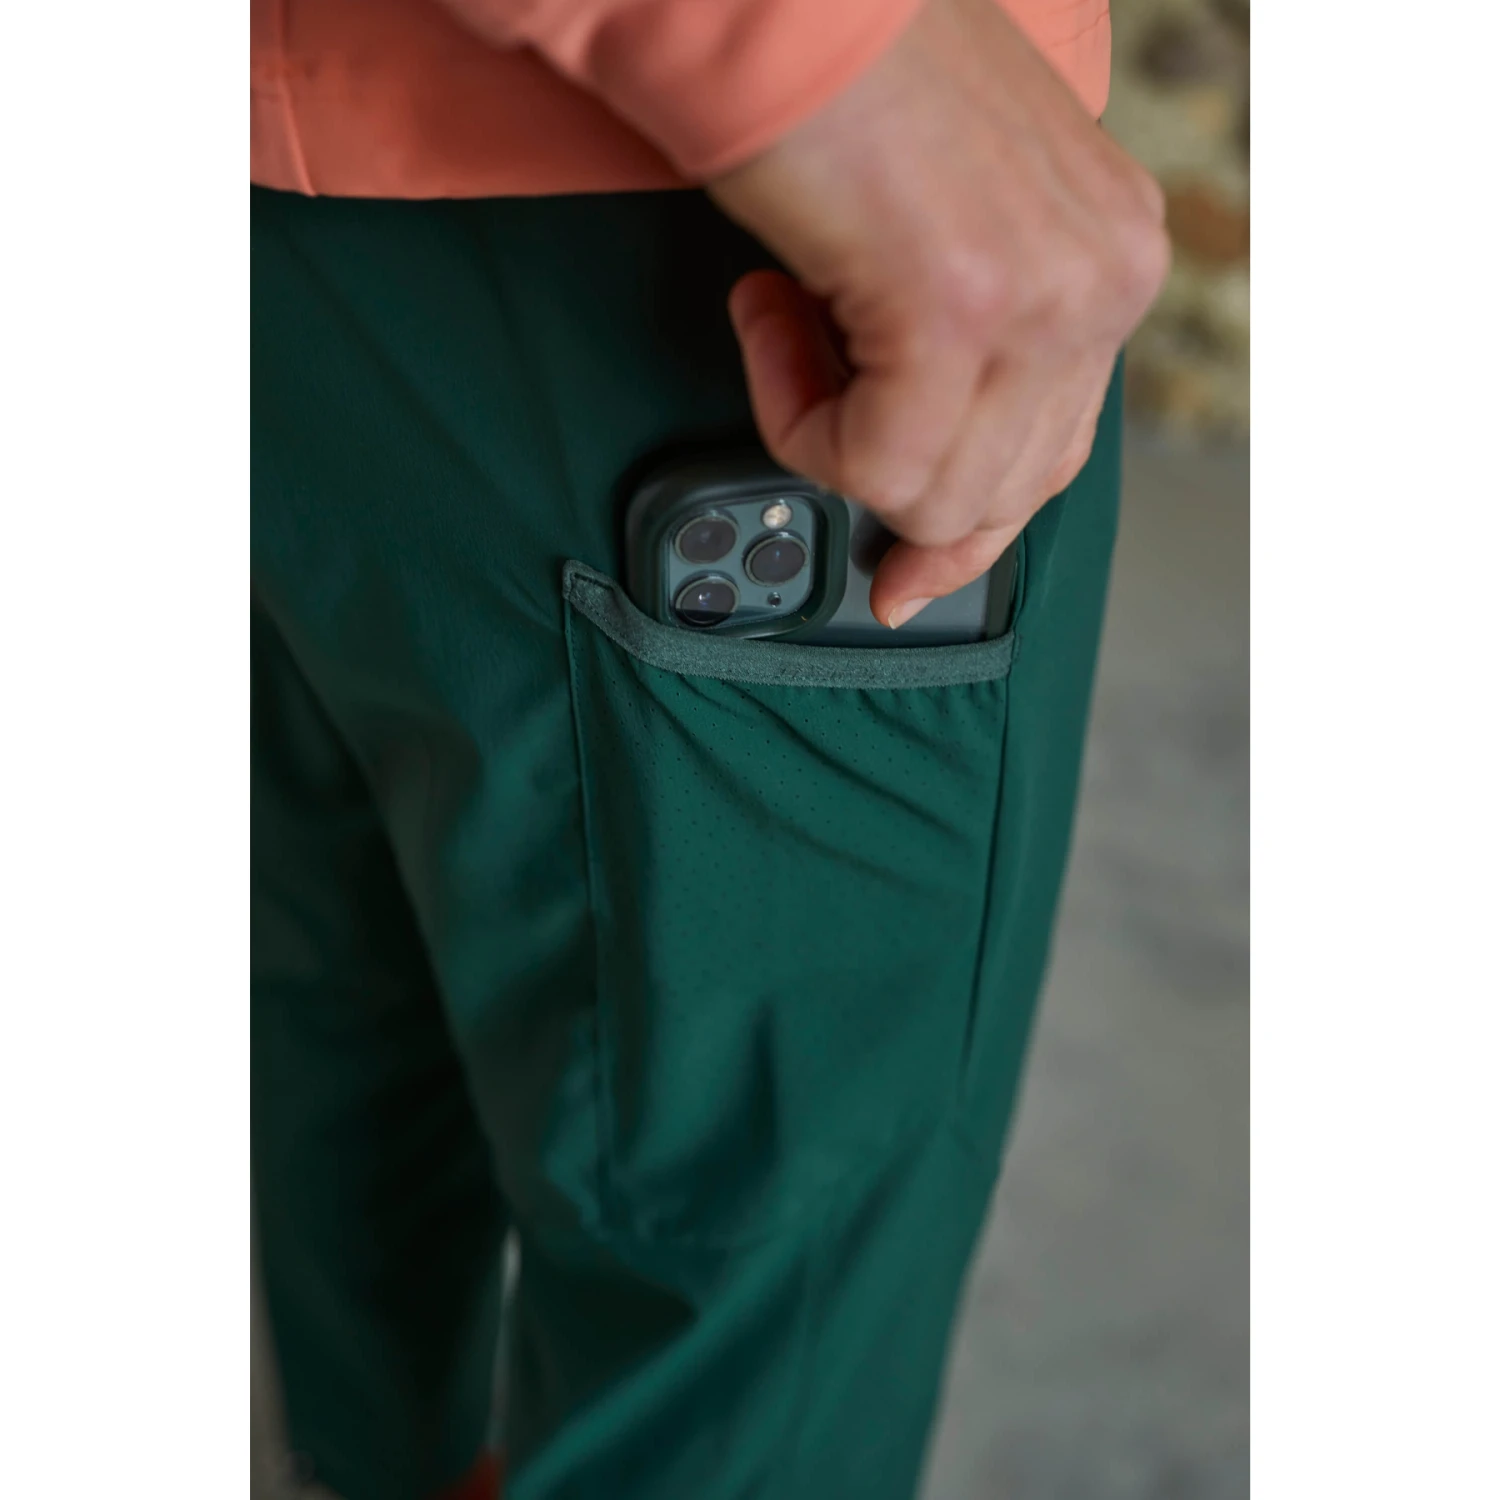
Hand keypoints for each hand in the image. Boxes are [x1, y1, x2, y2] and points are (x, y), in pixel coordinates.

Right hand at [708, 0, 1168, 627]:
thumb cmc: (847, 84)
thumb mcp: (957, 221)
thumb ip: (972, 337)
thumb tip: (921, 464)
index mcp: (1114, 256)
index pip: (1057, 458)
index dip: (969, 535)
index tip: (907, 580)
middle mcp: (1102, 280)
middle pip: (993, 493)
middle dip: (877, 469)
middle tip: (798, 377)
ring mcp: (1043, 296)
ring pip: (927, 490)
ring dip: (823, 427)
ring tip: (783, 315)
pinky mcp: (959, 308)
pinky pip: (866, 457)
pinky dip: (791, 410)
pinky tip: (766, 308)